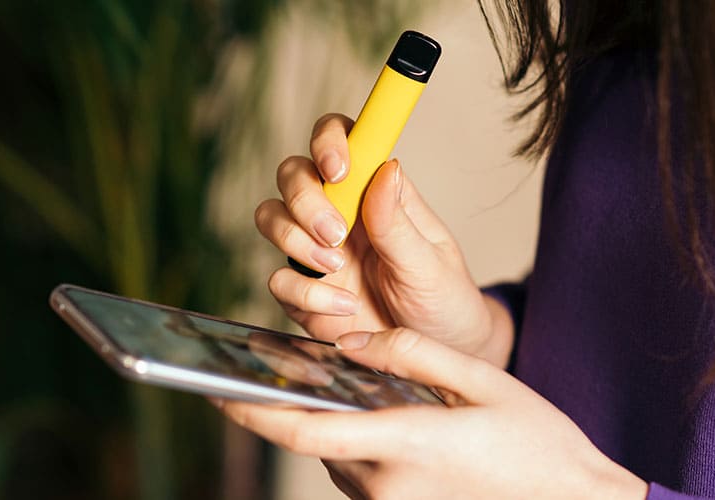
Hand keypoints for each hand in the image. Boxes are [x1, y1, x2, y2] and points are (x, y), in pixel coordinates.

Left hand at [218, 328, 647, 499]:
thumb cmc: (537, 444)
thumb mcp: (482, 381)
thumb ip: (412, 353)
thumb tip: (353, 342)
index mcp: (405, 445)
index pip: (305, 433)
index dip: (251, 413)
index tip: (215, 391)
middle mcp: (387, 486)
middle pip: (317, 441)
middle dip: (304, 405)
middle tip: (306, 365)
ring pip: (338, 459)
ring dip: (335, 425)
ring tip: (358, 388)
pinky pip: (362, 476)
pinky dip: (358, 445)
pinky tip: (385, 419)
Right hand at [255, 113, 512, 364]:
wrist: (437, 357)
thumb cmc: (443, 301)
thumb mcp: (431, 265)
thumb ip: (399, 223)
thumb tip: (387, 167)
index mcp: (376, 193)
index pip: (343, 140)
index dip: (329, 141)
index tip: (338, 169)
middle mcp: (340, 214)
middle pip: (294, 174)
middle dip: (305, 199)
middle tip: (336, 234)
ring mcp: (317, 252)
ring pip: (271, 217)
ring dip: (295, 240)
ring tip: (336, 268)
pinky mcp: (304, 293)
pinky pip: (278, 281)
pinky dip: (305, 294)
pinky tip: (344, 309)